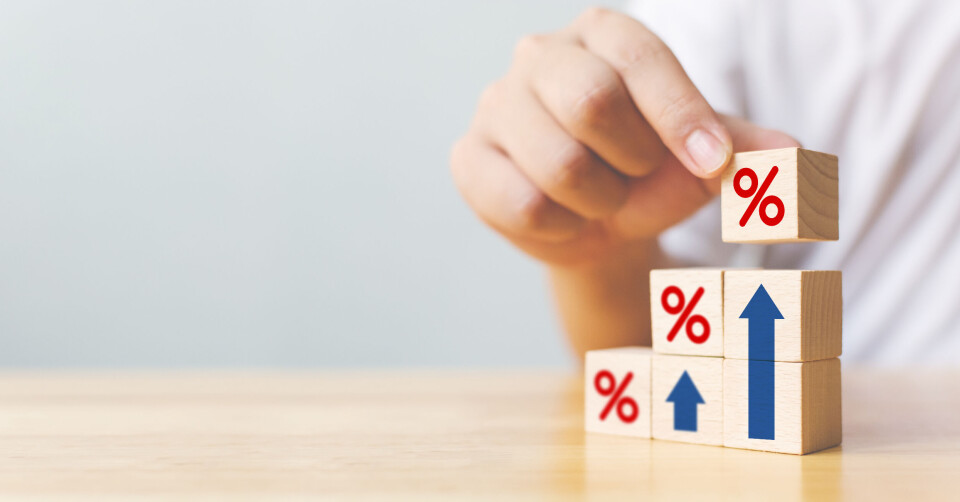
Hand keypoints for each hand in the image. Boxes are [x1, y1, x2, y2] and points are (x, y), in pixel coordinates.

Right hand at [451, 8, 798, 266]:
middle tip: (638, 177)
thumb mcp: (703, 157)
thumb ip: (750, 152)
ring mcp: (497, 104)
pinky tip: (564, 216)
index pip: (642, 59)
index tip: (716, 164)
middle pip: (591, 100)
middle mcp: (541, 55)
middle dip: (634, 161)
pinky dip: (562, 227)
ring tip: (601, 199)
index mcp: (602, 33)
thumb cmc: (645, 169)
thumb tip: (794, 158)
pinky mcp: (469, 157)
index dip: (683, 115)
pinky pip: (523, 205)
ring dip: (601, 202)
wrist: (589, 217)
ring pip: (559, 164)